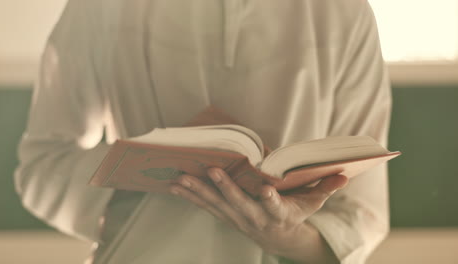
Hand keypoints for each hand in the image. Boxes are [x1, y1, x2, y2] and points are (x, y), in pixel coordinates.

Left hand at [169, 168, 347, 262]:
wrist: (278, 238)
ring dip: (199, 192)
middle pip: (239, 204)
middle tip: (212, 172)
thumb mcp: (313, 203)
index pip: (276, 207)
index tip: (266, 189)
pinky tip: (175, 186)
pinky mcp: (226, 216)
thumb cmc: (296, 214)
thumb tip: (344, 175)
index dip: (271, 200)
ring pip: (217, 205)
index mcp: (278, 214)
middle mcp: (255, 218)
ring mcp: (238, 218)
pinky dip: (191, 196)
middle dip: (225, 189)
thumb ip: (325, 188)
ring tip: (181, 179)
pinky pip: (207, 206)